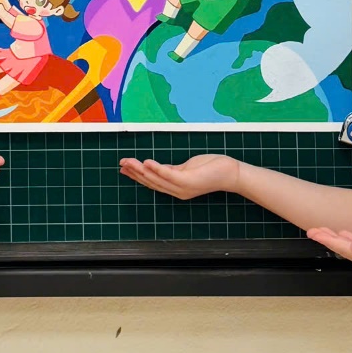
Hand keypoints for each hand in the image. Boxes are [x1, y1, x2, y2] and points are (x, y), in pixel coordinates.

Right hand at [119, 154, 239, 199]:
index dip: (137, 176)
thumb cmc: (210, 169)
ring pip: (156, 179)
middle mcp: (177, 191)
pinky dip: (156, 168)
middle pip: (151, 182)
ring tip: (129, 162)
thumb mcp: (186, 169)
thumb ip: (171, 170)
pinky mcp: (188, 181)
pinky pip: (169, 174)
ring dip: (141, 170)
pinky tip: (147, 162)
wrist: (230, 173)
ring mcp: (182, 187)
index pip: (152, 182)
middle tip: (121, 164)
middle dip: (135, 173)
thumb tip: (155, 166)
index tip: (123, 169)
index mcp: (175, 188)